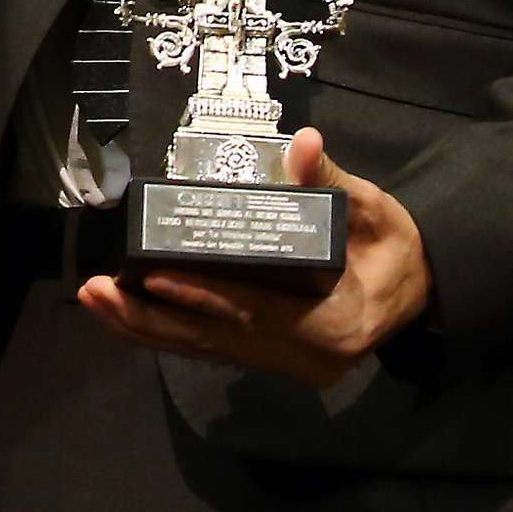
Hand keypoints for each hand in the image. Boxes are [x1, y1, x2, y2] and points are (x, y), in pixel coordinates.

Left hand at [78, 129, 429, 386]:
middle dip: (153, 317)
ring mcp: (287, 366)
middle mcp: (307, 359)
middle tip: (97, 291)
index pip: (259, 313)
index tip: (153, 278)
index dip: (205, 297)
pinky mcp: (271, 361)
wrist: (416, 291)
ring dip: (147, 328)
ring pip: (207, 350)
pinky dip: (167, 332)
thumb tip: (305, 145)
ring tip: (95, 302)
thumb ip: (334, 183)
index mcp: (337, 327)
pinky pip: (212, 348)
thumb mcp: (376, 212)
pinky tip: (126, 316)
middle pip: (219, 340)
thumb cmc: (394, 248)